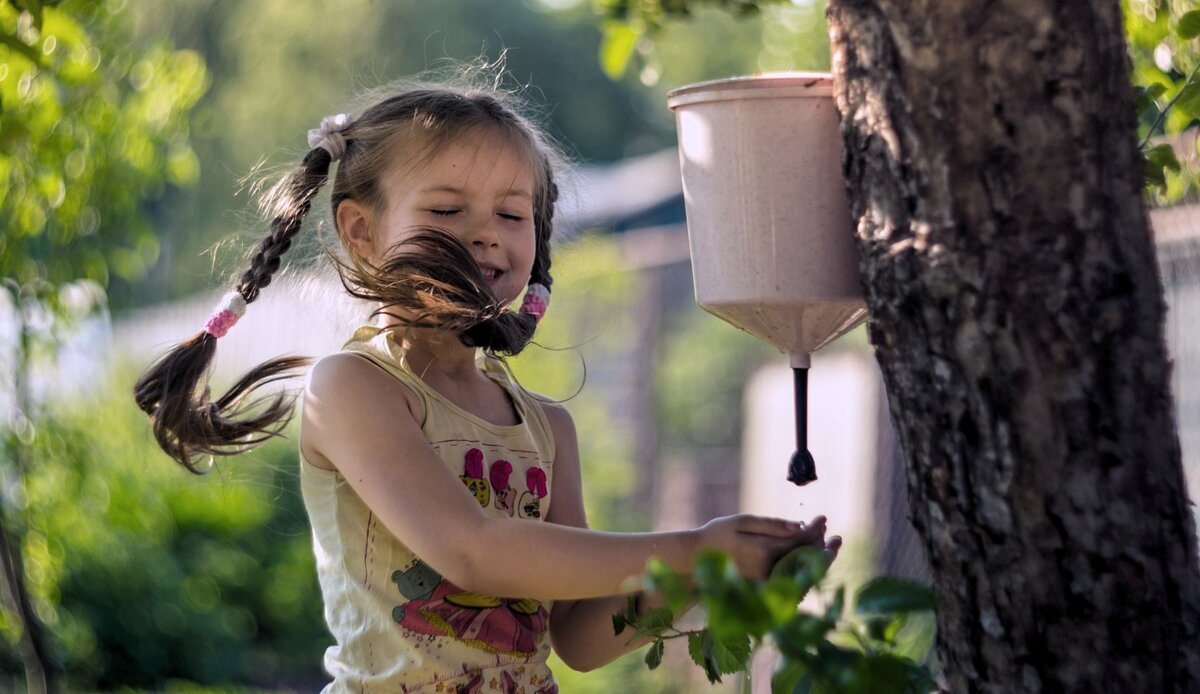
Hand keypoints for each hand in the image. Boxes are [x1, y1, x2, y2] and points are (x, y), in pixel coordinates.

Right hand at [695, 514, 832, 580]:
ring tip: (826, 542)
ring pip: (801, 571)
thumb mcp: (742, 522)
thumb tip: (799, 526)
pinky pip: (791, 578)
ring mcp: (766, 583)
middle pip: (805, 559)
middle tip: (830, 531)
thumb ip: (771, 525)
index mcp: (764, 551)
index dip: (815, 529)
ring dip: (815, 557)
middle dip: (821, 545)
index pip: (800, 541)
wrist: (695, 560)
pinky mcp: (764, 589)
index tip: (823, 518)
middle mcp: (768, 571)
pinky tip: (807, 556)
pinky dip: (802, 567)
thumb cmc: (717, 535)